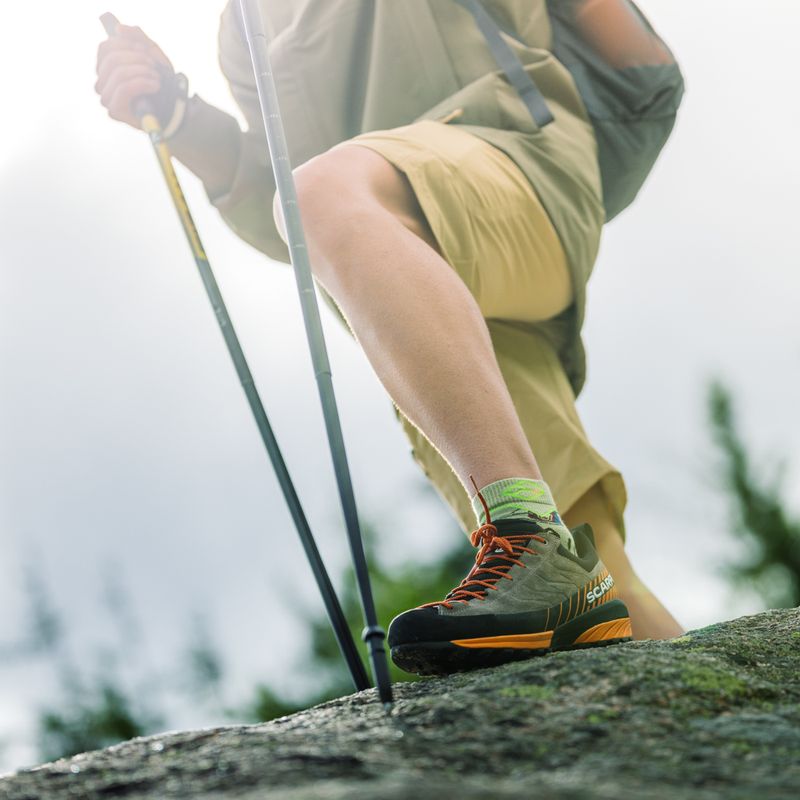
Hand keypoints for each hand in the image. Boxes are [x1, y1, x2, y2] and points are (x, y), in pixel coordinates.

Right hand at [95, 14, 176, 128]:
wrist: (173, 110)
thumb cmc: (160, 82)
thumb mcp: (152, 54)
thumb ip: (138, 37)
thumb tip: (119, 29)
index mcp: (105, 68)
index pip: (105, 48)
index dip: (127, 44)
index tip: (146, 51)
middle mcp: (101, 83)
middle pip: (112, 59)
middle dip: (138, 59)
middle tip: (154, 67)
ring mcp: (106, 98)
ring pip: (118, 73)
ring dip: (143, 72)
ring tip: (156, 78)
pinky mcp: (114, 110)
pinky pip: (124, 88)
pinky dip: (143, 83)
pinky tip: (155, 86)